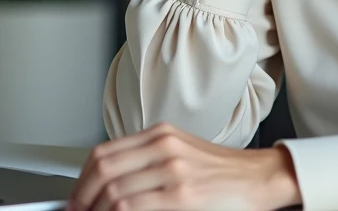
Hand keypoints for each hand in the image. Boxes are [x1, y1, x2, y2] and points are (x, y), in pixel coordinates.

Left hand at [69, 123, 301, 210]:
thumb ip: (148, 162)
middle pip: (102, 169)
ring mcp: (173, 170)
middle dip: (81, 197)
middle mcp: (165, 147)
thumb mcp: (182, 155)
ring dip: (95, 210)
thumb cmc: (225, 172)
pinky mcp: (183, 195)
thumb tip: (111, 185)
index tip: (75, 197)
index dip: (81, 179)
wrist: (261, 178)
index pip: (104, 153)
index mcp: (162, 135)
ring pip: (113, 191)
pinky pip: (132, 207)